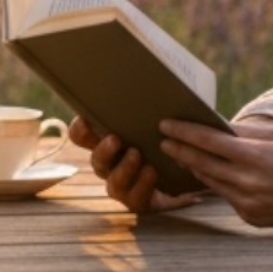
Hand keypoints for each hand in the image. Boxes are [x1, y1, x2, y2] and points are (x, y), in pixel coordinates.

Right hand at [70, 115, 204, 214]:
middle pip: (96, 161)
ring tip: (137, 155)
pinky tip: (152, 171)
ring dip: (123, 169)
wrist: (192, 173)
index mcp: (108, 142)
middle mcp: (111, 166)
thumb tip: (146, 69)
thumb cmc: (169, 138)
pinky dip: (142, 184)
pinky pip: (134, 198)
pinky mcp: (140, 202)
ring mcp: (124, 186)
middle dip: (103, 150)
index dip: (79, 129)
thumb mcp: (157, 120)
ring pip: (112, 183)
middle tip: (115, 138)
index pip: (82, 136)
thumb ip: (147, 107)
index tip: (85, 118)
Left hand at [153, 116, 272, 228]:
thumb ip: (244, 132)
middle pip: (201, 164)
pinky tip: (215, 176)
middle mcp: (247, 182)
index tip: (164, 125)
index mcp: (253, 156)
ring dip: (196, 169)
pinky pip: (228, 198)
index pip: (207, 141)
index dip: (183, 132)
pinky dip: (222, 186)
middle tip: (162, 141)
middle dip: (180, 151)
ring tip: (182, 156)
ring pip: (211, 183)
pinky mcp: (251, 218)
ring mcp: (248, 203)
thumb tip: (215, 126)